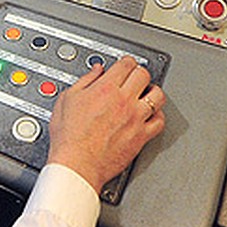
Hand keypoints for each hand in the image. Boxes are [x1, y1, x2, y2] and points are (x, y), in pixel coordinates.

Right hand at [47, 56, 165, 190]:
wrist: (77, 164)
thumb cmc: (69, 137)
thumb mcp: (67, 100)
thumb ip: (85, 81)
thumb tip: (96, 70)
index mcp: (106, 89)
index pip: (126, 64)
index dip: (126, 61)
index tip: (125, 65)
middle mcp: (124, 101)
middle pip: (143, 75)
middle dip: (139, 73)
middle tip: (135, 77)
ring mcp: (135, 119)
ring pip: (157, 96)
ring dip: (153, 92)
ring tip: (147, 93)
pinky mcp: (141, 136)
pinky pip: (159, 122)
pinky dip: (158, 116)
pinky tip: (151, 115)